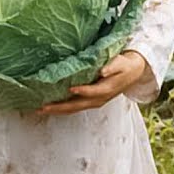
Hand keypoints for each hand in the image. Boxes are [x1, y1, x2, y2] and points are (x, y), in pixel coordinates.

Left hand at [37, 50, 151, 114]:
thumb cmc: (124, 66)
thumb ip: (112, 67)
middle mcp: (99, 99)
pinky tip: (49, 107)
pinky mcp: (89, 102)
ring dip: (57, 110)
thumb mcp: (121, 63)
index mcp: (107, 89)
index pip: (93, 92)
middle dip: (60, 107)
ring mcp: (93, 102)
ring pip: (73, 109)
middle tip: (43, 107)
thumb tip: (103, 71)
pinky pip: (73, 107)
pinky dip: (61, 108)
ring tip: (41, 110)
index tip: (71, 89)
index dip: (83, 91)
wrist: (132, 73)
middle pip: (78, 105)